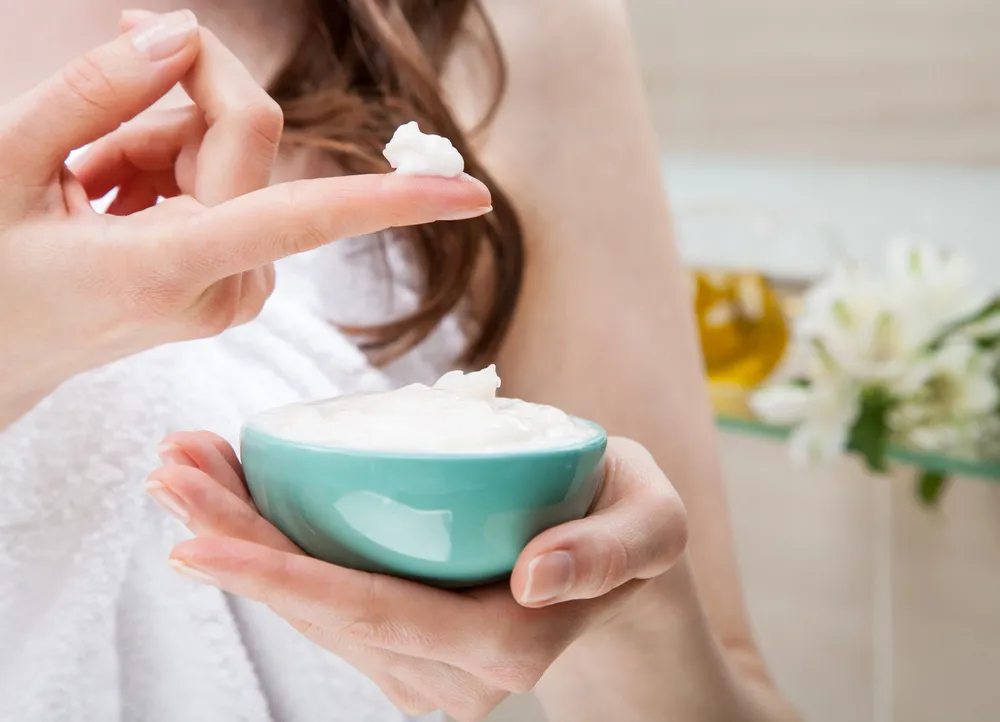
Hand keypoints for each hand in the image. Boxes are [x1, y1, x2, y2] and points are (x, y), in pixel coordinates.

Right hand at [0, 11, 490, 422]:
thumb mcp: (5, 166)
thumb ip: (96, 91)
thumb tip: (184, 32)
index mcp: (169, 267)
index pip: (302, 215)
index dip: (393, 198)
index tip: (474, 196)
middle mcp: (223, 288)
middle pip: (248, 138)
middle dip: (171, 100)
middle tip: (88, 129)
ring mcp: (235, 293)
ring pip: (235, 160)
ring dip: (157, 144)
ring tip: (87, 187)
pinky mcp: (235, 283)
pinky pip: (229, 191)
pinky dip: (170, 173)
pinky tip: (114, 200)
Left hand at [148, 433, 687, 720]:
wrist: (617, 550)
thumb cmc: (629, 525)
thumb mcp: (652, 521)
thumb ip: (611, 549)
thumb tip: (534, 577)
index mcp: (511, 642)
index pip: (386, 615)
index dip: (290, 582)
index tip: (198, 537)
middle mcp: (457, 675)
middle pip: (328, 614)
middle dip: (238, 547)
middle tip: (169, 473)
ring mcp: (426, 667)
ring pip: (314, 611)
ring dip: (240, 541)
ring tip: (183, 469)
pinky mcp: (405, 645)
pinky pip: (328, 602)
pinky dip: (272, 550)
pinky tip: (231, 496)